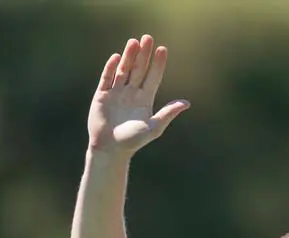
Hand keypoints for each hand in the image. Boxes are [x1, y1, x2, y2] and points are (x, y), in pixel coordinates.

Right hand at [88, 34, 187, 154]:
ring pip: (124, 70)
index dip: (158, 64)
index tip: (162, 49)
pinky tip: (117, 57)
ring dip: (129, 56)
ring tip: (134, 42)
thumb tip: (186, 103)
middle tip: (148, 37)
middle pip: (139, 69)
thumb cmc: (133, 141)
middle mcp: (131, 93)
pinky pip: (107, 78)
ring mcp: (116, 93)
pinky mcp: (102, 95)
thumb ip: (168, 113)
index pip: (153, 77)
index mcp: (145, 99)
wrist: (110, 149)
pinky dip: (111, 68)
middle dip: (143, 54)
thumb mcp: (154, 127)